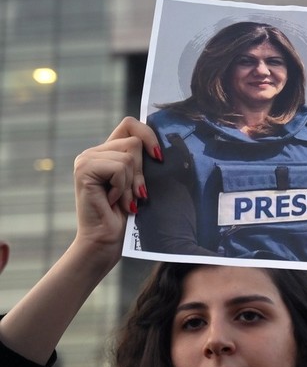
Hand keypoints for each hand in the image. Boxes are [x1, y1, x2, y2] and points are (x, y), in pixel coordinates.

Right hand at [72, 117, 158, 260]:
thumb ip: (144, 163)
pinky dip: (123, 187)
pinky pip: (119, 167)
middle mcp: (94, 152)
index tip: (159, 157)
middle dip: (141, 172)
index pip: (130, 125)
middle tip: (134, 194)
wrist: (107, 241)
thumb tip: (162, 148)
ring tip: (122, 201)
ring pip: (128, 155)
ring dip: (131, 183)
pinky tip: (112, 202)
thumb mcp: (141, 184)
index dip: (148, 134)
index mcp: (107, 153)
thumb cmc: (128, 217)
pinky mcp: (84, 169)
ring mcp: (86, 159)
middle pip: (133, 142)